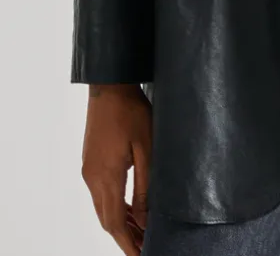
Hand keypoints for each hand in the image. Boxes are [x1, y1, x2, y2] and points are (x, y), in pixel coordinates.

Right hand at [80, 83, 152, 253]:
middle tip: (143, 247)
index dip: (127, 242)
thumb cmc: (132, 112)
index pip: (114, 222)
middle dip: (124, 236)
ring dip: (120, 222)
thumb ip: (145, 185)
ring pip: (102, 207)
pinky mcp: (90, 162)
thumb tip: (145, 218)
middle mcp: (92, 177)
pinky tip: (130, 208)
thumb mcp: (146, 148)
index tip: (139, 255)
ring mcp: (89, 170)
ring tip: (140, 232)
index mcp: (106, 176)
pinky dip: (114, 206)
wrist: (110, 85)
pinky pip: (100, 193)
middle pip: (106, 219)